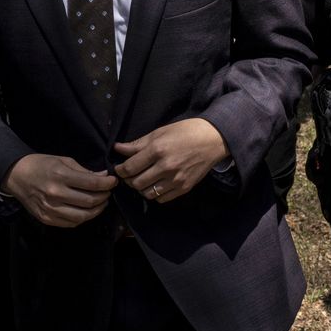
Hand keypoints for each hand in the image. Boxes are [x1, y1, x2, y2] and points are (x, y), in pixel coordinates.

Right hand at [3, 154, 117, 226]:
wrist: (17, 176)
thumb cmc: (41, 165)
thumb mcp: (63, 161)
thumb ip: (83, 171)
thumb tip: (103, 176)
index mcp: (60, 176)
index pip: (91, 183)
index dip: (106, 183)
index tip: (114, 181)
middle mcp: (55, 194)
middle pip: (89, 201)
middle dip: (104, 197)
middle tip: (108, 192)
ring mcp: (50, 209)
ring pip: (82, 216)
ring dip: (96, 210)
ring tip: (101, 203)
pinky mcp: (47, 219)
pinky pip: (71, 223)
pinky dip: (83, 218)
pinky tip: (87, 211)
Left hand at [113, 118, 229, 203]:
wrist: (212, 140)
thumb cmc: (185, 132)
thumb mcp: (159, 132)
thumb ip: (138, 144)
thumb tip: (118, 148)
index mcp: (157, 150)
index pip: (129, 167)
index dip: (120, 170)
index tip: (119, 168)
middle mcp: (165, 167)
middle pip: (136, 183)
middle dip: (128, 180)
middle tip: (129, 175)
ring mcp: (175, 180)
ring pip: (147, 193)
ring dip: (141, 188)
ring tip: (142, 180)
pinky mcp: (184, 188)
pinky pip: (161, 199)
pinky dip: (155, 194)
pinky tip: (156, 185)